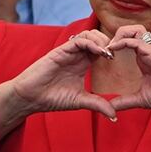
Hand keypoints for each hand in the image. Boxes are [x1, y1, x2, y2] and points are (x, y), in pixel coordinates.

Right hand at [3, 29, 118, 119]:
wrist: (31, 98)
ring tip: (108, 53)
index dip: (112, 51)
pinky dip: (91, 43)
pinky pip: (78, 40)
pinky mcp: (61, 50)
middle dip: (109, 43)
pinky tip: (99, 52)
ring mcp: (69, 51)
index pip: (101, 49)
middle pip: (97, 38)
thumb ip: (97, 105)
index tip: (119, 62)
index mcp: (83, 63)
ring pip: (89, 35)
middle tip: (115, 55)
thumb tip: (115, 116)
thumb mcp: (80, 101)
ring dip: (101, 41)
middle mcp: (77, 55)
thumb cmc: (52, 98)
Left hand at [105, 25, 150, 112]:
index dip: (113, 46)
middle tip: (104, 49)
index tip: (103, 57)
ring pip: (133, 30)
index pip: (127, 43)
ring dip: (119, 35)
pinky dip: (123, 42)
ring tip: (109, 47)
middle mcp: (147, 52)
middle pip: (129, 32)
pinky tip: (113, 49)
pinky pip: (136, 40)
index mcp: (143, 60)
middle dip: (114, 36)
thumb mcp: (140, 99)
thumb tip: (110, 107)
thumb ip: (125, 101)